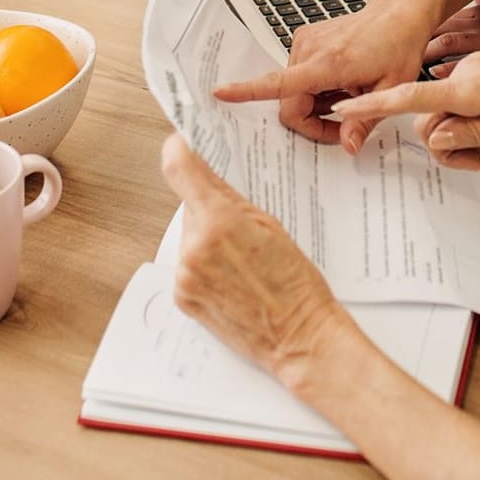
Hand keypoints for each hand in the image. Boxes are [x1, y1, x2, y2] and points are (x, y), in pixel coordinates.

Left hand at [160, 134, 350, 376]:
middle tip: (243, 229)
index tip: (182, 144)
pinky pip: (187, 266)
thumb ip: (232, 199)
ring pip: (189, 238)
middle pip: (190, 207)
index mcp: (219, 222)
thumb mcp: (272, 226)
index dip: (179, 151)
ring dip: (207, 241)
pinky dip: (204, 267)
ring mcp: (185, 276)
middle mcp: (194, 248)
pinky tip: (232, 279)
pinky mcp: (182, 298)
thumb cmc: (296, 284)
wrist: (299, 335)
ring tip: (243, 262)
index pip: (180, 169)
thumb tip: (205, 175)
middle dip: (210, 210)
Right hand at [215, 0, 434, 145]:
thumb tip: (349, 146)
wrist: (399, 13)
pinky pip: (299, 77)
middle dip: (311, 122)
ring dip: (316, 105)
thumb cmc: (398, 45)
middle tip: (344, 127)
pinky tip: (341, 84)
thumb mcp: (391, 90)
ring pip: (294, 91)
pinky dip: (316, 88)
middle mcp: (309, 49)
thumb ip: (365, 120)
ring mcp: (306, 43)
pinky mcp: (306, 40)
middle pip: (289, 102)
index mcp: (328, 63)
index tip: (221, 93)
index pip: (279, 82)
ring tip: (348, 96)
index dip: (247, 90)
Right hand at [332, 27, 479, 169]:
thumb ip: (474, 132)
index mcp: (472, 87)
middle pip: (431, 115)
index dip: (373, 106)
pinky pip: (466, 94)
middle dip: (449, 142)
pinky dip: (479, 113)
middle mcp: (468, 71)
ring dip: (469, 129)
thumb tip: (436, 137)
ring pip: (450, 107)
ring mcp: (477, 66)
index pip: (409, 97)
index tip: (344, 107)